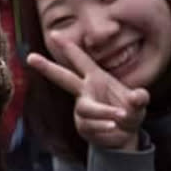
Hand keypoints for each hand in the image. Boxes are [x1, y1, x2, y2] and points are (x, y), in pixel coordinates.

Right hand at [26, 36, 148, 150]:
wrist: (125, 137)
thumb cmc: (130, 113)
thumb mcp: (139, 104)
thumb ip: (139, 99)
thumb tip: (137, 96)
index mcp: (97, 78)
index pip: (81, 60)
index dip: (69, 47)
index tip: (54, 34)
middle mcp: (86, 91)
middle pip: (63, 77)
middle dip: (47, 67)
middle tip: (30, 57)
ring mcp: (82, 108)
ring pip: (85, 107)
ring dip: (103, 112)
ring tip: (120, 116)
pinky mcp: (83, 124)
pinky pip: (90, 124)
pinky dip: (103, 125)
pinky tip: (113, 127)